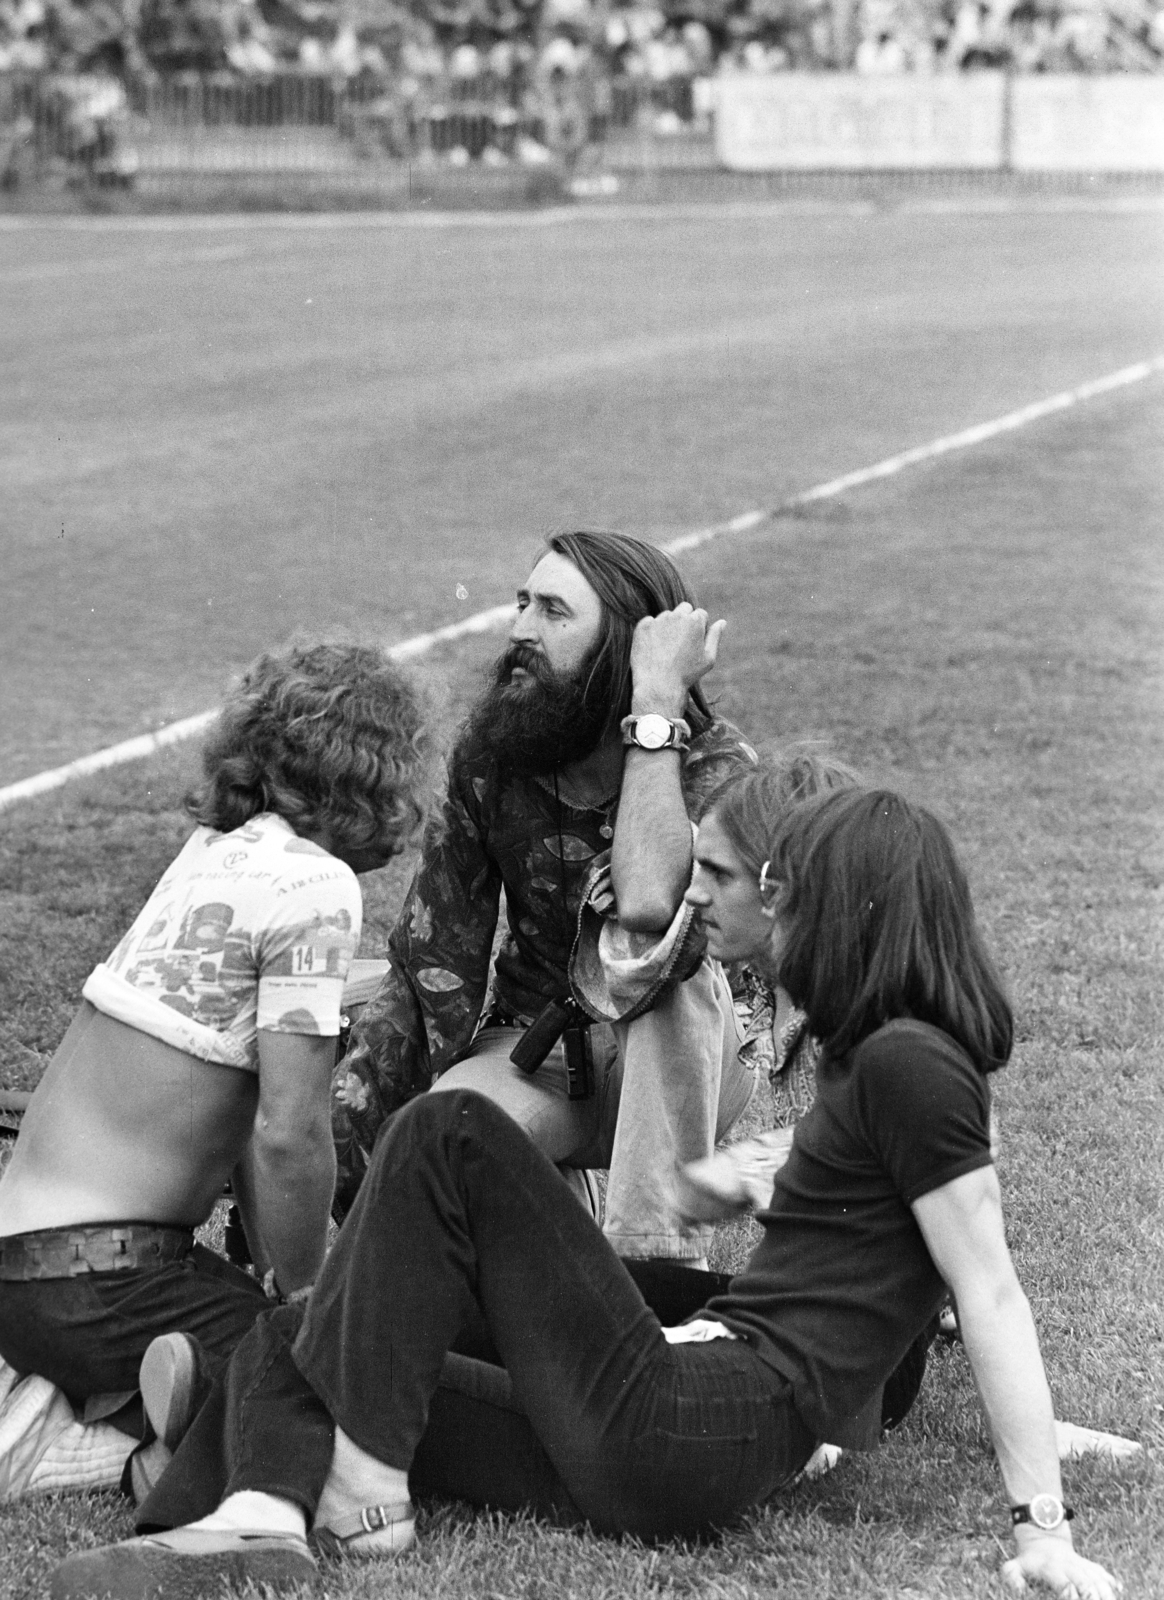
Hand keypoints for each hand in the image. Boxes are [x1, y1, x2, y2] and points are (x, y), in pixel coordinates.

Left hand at [630, 602, 726, 714]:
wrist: (658, 684)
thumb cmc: (687, 674)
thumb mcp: (708, 658)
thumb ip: (715, 637)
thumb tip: (722, 622)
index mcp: (695, 621)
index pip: (700, 613)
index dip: (699, 627)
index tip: (694, 642)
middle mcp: (676, 616)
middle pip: (684, 608)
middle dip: (685, 620)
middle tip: (681, 641)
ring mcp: (658, 620)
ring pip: (667, 616)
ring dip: (668, 626)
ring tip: (667, 649)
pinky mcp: (643, 626)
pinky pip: (650, 622)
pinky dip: (652, 631)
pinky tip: (654, 648)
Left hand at [1002, 1538, 1121, 1599]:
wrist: (1043, 1536)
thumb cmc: (1028, 1559)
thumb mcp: (1014, 1566)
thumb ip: (1013, 1578)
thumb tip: (1017, 1590)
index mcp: (1051, 1568)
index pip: (1064, 1584)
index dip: (1070, 1594)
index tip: (1074, 1599)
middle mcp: (1069, 1565)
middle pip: (1085, 1581)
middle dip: (1093, 1596)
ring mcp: (1081, 1564)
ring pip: (1098, 1577)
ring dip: (1106, 1592)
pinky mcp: (1089, 1565)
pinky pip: (1103, 1573)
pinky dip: (1112, 1583)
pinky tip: (1120, 1590)